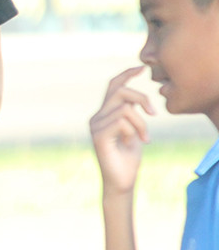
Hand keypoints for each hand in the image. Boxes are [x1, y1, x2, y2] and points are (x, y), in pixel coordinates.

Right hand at [89, 66, 155, 195]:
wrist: (122, 181)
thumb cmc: (129, 158)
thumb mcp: (134, 131)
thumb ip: (131, 114)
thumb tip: (136, 99)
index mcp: (104, 114)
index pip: (113, 86)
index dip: (126, 75)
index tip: (141, 68)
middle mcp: (97, 117)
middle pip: (119, 92)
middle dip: (140, 98)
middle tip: (154, 114)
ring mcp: (95, 126)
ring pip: (124, 109)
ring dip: (141, 123)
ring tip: (144, 138)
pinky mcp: (98, 136)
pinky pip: (121, 122)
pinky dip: (133, 131)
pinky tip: (133, 143)